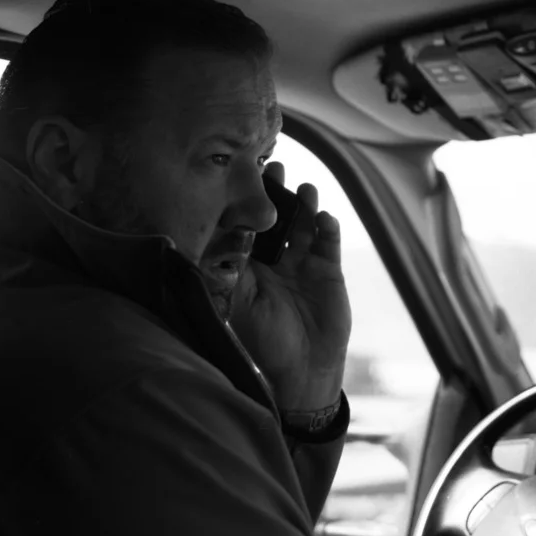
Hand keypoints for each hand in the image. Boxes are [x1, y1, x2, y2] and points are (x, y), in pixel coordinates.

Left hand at [230, 160, 352, 411]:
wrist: (301, 369)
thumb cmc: (262, 341)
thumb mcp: (236, 304)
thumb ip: (227, 272)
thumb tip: (207, 240)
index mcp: (248, 269)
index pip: (247, 228)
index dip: (244, 205)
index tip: (239, 178)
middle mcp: (274, 263)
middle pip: (277, 219)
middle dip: (276, 194)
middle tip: (273, 166)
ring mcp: (303, 265)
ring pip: (304, 226)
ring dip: (305, 206)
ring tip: (304, 187)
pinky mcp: (329, 273)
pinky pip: (328, 244)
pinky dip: (327, 229)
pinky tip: (324, 218)